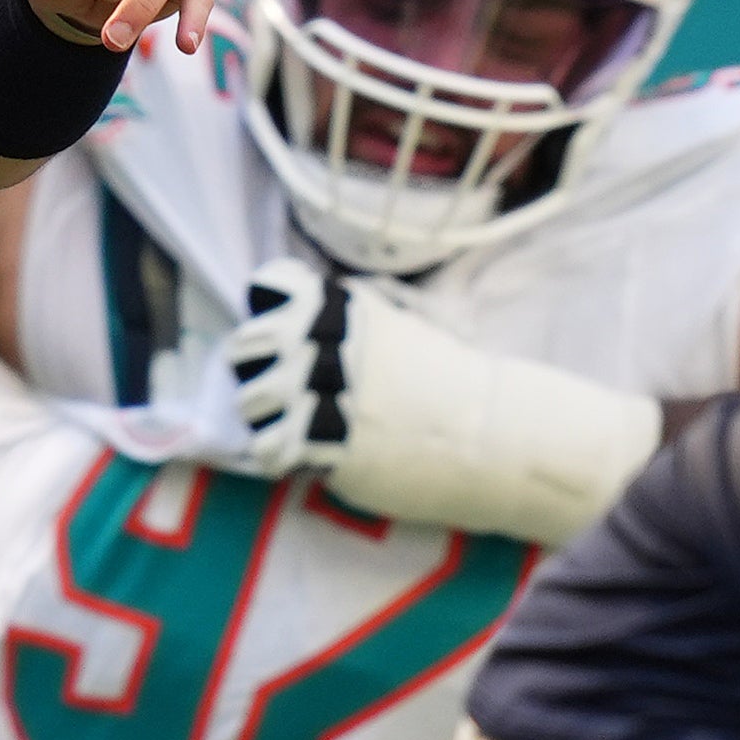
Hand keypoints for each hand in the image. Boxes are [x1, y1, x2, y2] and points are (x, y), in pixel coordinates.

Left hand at [226, 252, 663, 540]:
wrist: (493, 435)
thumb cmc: (448, 380)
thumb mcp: (403, 323)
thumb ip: (352, 314)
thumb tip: (299, 310)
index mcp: (349, 308)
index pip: (271, 284)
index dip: (268, 310)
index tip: (285, 334)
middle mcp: (333, 344)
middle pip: (246, 344)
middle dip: (251, 366)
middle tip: (276, 386)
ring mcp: (331, 395)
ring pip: (251, 399)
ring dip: (260, 414)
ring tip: (286, 423)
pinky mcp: (334, 446)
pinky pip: (270, 449)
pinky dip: (275, 454)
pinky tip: (295, 455)